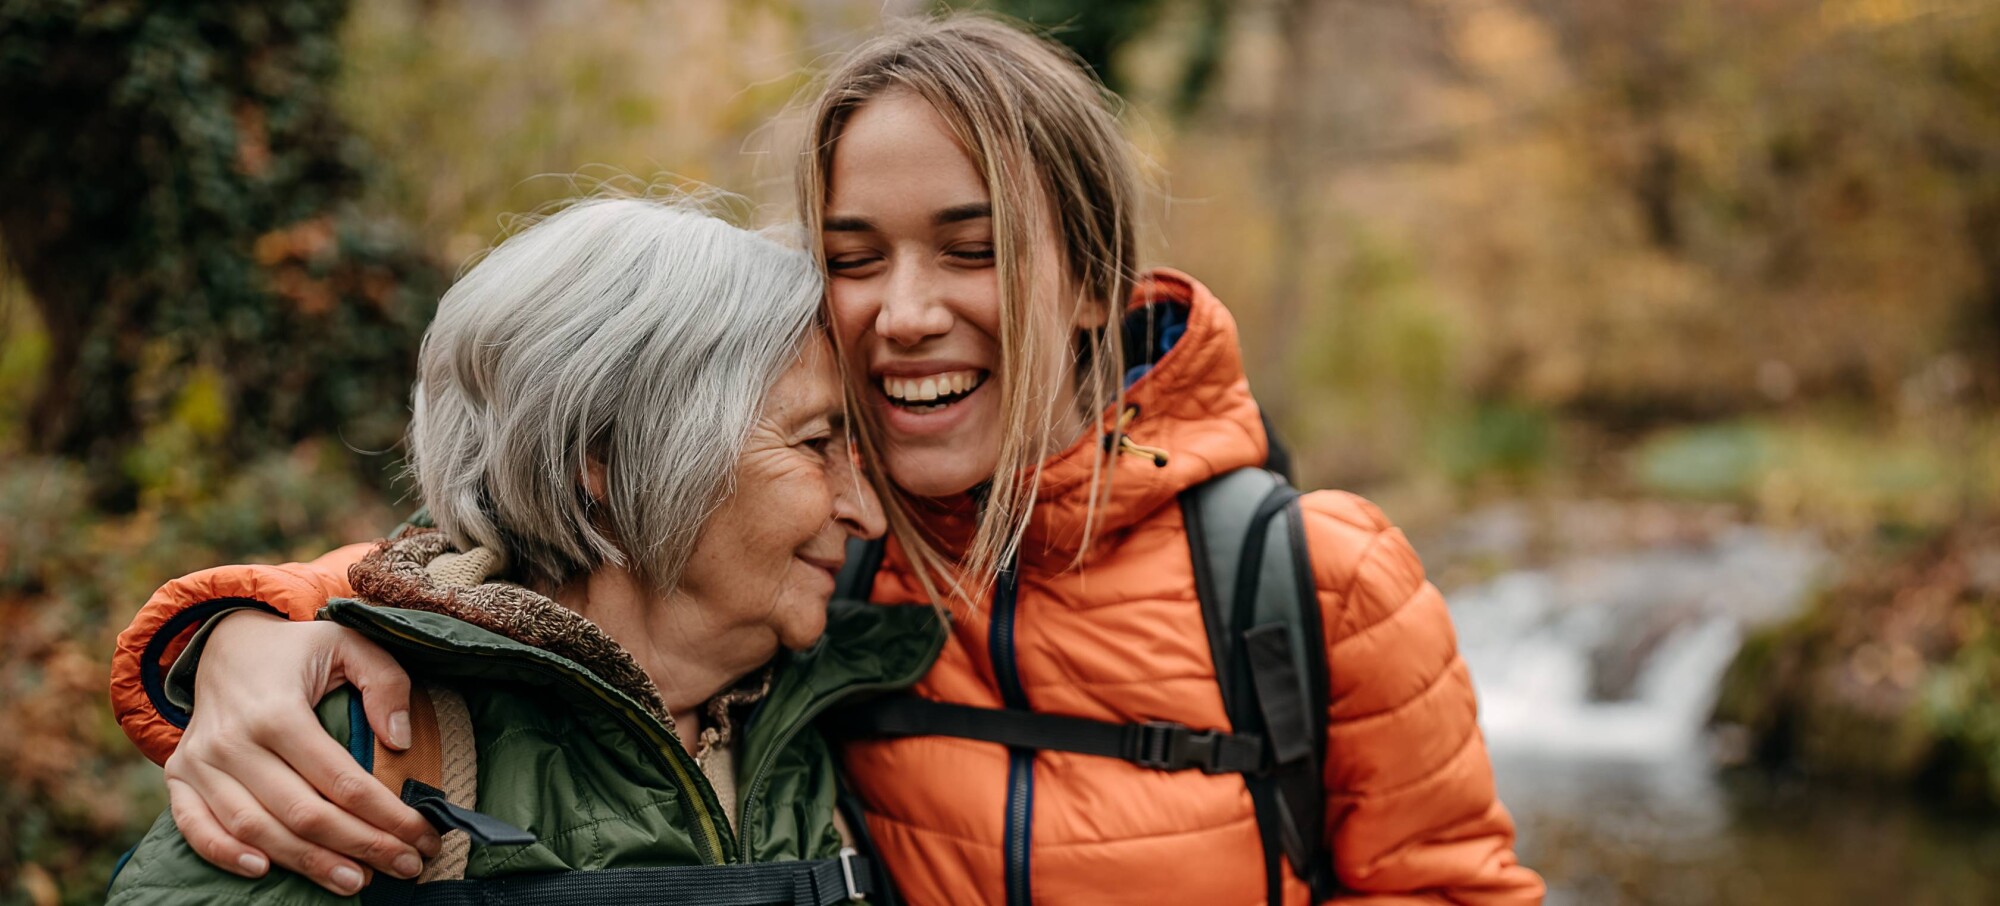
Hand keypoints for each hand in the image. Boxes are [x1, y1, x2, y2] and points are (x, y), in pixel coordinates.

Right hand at [162, 610, 441, 894]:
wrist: (225, 643)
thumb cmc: (298, 650)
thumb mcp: (350, 644)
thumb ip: (385, 683)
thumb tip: (400, 742)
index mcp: (278, 711)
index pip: (341, 780)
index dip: (387, 816)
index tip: (423, 836)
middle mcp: (233, 741)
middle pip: (303, 813)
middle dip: (361, 846)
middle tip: (406, 866)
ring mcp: (201, 762)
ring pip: (255, 829)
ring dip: (307, 863)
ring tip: (355, 881)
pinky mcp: (180, 776)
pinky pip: (194, 826)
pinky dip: (222, 854)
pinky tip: (262, 871)